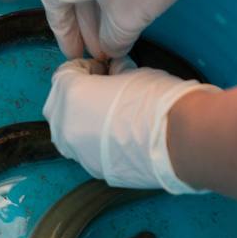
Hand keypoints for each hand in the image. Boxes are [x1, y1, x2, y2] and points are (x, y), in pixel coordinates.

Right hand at [42, 0, 236, 59]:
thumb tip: (112, 49)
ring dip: (103, 16)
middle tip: (98, 52)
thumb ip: (113, 41)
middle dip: (87, 28)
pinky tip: (128, 19)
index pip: (54, 5)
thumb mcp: (126, 20)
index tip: (75, 53)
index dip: (64, 33)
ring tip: (114, 41)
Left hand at [43, 57, 219, 192]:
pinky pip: (84, 150)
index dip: (85, 67)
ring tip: (108, 114)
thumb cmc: (157, 102)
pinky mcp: (93, 169)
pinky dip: (93, 141)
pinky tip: (117, 136)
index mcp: (70, 94)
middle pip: (57, 104)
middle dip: (74, 94)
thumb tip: (115, 71)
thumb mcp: (134, 73)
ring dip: (80, 120)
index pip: (64, 73)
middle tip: (100, 90)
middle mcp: (65, 125)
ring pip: (66, 131)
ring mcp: (77, 151)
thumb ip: (115, 71)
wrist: (178, 141)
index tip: (102, 69)